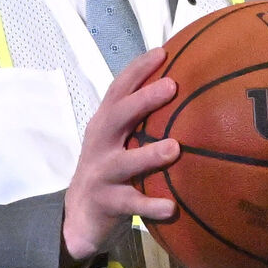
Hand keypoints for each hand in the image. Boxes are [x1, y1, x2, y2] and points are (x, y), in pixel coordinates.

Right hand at [62, 49, 179, 262]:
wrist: (79, 215)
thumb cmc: (110, 170)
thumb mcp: (118, 141)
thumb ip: (141, 120)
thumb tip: (188, 94)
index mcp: (104, 125)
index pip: (118, 91)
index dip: (137, 70)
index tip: (163, 52)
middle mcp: (100, 144)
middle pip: (117, 117)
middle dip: (143, 100)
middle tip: (172, 86)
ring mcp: (102, 174)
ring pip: (123, 162)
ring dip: (148, 155)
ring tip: (174, 148)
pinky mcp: (107, 202)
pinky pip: (131, 204)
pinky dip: (149, 205)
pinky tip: (171, 207)